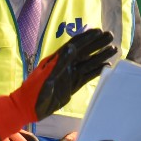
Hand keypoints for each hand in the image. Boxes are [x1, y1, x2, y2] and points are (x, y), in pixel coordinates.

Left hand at [0, 28, 115, 138]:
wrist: (27, 109)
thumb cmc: (34, 93)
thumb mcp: (46, 77)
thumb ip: (60, 63)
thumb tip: (72, 47)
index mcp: (57, 60)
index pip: (75, 45)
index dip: (87, 37)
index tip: (99, 31)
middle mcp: (65, 65)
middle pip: (84, 51)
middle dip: (97, 43)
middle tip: (111, 36)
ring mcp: (69, 75)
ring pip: (88, 63)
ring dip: (100, 56)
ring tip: (113, 49)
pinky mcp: (72, 86)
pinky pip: (87, 76)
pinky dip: (97, 71)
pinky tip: (106, 66)